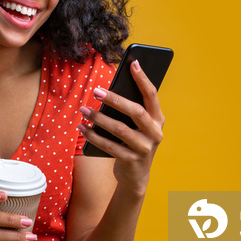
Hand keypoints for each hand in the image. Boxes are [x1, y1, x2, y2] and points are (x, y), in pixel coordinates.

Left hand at [78, 59, 164, 196]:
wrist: (136, 176)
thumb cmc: (133, 142)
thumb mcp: (137, 127)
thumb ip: (130, 110)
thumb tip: (108, 90)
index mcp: (158, 120)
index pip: (151, 95)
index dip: (143, 79)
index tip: (132, 63)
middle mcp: (155, 133)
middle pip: (135, 111)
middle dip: (115, 99)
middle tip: (95, 90)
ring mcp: (145, 148)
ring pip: (120, 129)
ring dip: (99, 118)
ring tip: (83, 109)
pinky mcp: (132, 161)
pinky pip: (109, 146)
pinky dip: (93, 136)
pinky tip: (82, 127)